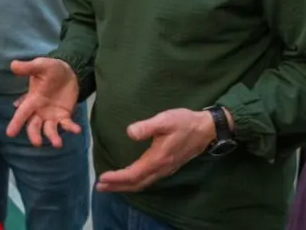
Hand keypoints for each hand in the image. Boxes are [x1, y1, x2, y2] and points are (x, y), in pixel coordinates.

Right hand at [5, 58, 80, 147]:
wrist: (69, 72)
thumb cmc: (52, 69)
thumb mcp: (40, 65)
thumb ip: (28, 67)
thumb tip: (13, 64)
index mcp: (32, 100)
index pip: (22, 113)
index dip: (15, 123)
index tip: (9, 134)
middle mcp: (40, 111)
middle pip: (34, 126)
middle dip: (34, 135)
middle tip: (37, 143)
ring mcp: (52, 115)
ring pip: (49, 130)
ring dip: (53, 137)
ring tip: (57, 144)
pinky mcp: (64, 116)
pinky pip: (66, 125)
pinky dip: (71, 128)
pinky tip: (77, 129)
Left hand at [96, 108, 216, 192]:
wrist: (205, 129)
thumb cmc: (184, 122)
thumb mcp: (165, 119)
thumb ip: (147, 127)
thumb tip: (129, 132)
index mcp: (158, 158)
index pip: (133, 174)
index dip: (117, 178)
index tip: (102, 178)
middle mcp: (161, 168)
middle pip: (136, 183)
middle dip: (117, 186)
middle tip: (99, 187)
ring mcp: (165, 170)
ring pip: (142, 183)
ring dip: (125, 187)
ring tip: (109, 185)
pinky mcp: (168, 167)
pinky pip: (148, 180)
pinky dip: (135, 183)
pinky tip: (130, 179)